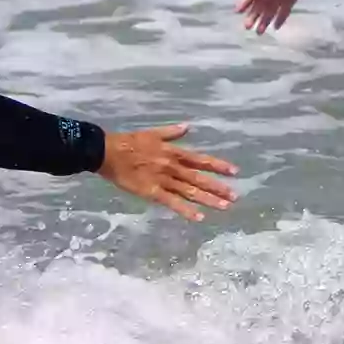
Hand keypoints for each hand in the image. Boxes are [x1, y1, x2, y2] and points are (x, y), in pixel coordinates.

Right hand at [96, 124, 238, 222]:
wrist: (108, 151)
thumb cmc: (130, 142)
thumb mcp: (153, 133)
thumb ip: (172, 132)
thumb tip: (188, 126)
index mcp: (173, 153)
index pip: (201, 160)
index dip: (218, 166)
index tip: (234, 172)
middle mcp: (172, 167)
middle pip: (199, 178)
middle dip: (218, 187)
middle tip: (235, 197)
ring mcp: (163, 180)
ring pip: (190, 191)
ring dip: (208, 199)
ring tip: (225, 207)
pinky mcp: (152, 192)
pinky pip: (172, 202)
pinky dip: (186, 210)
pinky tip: (199, 217)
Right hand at [236, 0, 330, 33]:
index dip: (247, 0)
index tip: (237, 10)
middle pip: (261, 2)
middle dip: (253, 14)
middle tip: (246, 27)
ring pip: (271, 8)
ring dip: (265, 19)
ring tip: (259, 33)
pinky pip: (285, 8)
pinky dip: (281, 17)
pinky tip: (276, 28)